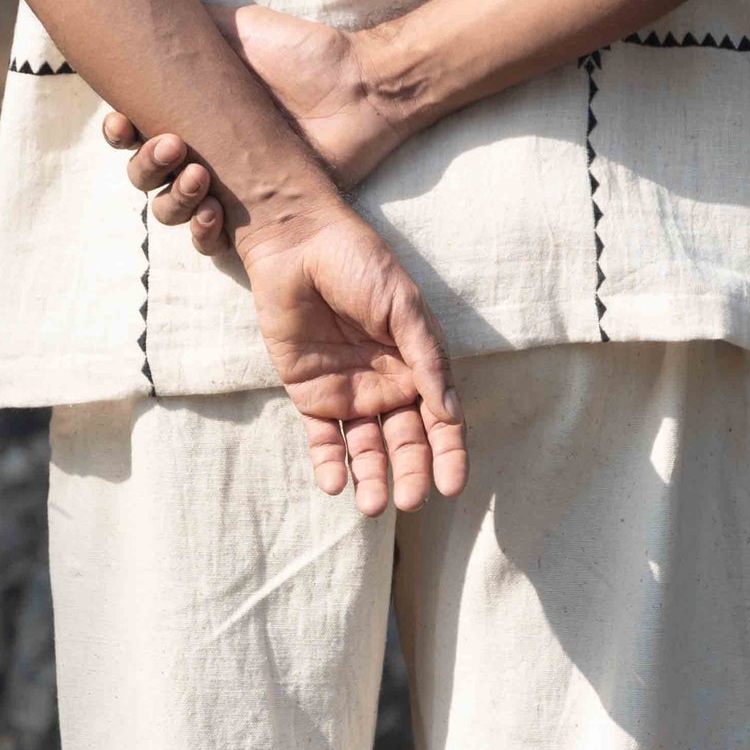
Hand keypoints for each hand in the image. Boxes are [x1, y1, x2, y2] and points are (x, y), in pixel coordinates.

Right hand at [103, 4, 411, 254]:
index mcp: (193, 112)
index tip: (120, 121)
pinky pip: (210, 242)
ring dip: (170, 198)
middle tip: (170, 145)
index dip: (119, 132)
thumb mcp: (242, 29)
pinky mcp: (255, 221)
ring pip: (170, 209)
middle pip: (145, 174)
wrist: (357, 92)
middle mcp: (204, 151)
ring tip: (196, 176)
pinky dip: (201, 232)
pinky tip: (211, 212)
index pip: (137, 129)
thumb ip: (196, 25)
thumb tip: (151, 12)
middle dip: (145, 164)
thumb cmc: (304, 58)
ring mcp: (228, 188)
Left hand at [234, 198, 466, 516]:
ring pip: (366, 450)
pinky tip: (335, 485)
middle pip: (405, 443)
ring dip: (371, 479)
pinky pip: (323, 440)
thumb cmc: (359, 263)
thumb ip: (427, 359)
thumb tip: (452, 413)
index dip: (449, 455)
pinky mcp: (311, 396)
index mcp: (419, 367)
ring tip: (372, 506)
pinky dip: (329, 464)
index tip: (451, 486)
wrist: (297, 243)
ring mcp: (350, 394)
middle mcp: (389, 387)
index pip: (441, 422)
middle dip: (410, 474)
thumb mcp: (404, 307)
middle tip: (409, 501)